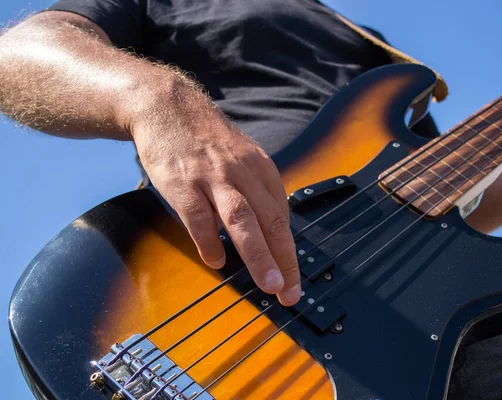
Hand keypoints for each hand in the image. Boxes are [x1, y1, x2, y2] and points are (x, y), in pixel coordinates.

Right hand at [129, 85, 300, 305]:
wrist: (169, 107)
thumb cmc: (208, 140)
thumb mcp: (243, 158)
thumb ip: (257, 191)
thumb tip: (269, 228)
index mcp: (261, 170)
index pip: (282, 217)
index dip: (289, 251)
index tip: (293, 278)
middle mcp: (243, 173)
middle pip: (270, 221)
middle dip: (284, 260)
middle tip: (290, 292)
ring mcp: (213, 177)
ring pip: (242, 220)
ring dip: (259, 254)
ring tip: (270, 284)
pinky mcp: (183, 182)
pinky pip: (199, 217)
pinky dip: (209, 241)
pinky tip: (217, 261)